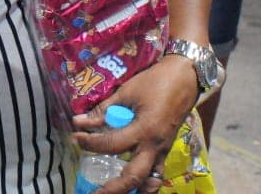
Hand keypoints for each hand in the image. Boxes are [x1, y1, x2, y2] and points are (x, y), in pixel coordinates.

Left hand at [71, 56, 197, 193]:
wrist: (185, 78)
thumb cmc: (156, 81)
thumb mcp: (127, 92)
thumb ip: (104, 110)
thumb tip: (80, 122)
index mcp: (145, 131)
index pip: (111, 144)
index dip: (90, 142)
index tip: (75, 137)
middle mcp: (155, 147)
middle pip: (133, 178)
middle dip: (112, 189)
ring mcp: (163, 151)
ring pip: (149, 182)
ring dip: (132, 190)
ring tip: (111, 192)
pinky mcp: (166, 150)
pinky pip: (156, 173)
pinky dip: (144, 183)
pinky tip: (132, 186)